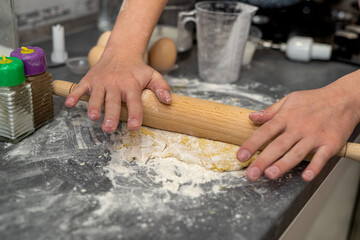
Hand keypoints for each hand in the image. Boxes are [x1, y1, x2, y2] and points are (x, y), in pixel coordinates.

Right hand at [64, 50, 170, 132]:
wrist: (121, 52)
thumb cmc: (137, 69)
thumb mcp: (152, 75)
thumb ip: (161, 87)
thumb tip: (168, 101)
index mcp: (131, 85)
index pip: (134, 102)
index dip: (135, 114)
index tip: (135, 126)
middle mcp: (115, 84)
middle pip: (113, 102)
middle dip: (111, 115)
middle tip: (109, 128)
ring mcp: (101, 82)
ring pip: (96, 96)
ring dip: (94, 106)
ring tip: (93, 117)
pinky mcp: (89, 80)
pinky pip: (80, 88)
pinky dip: (74, 95)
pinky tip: (69, 104)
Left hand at [237, 83, 359, 181]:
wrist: (344, 98)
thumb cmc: (315, 100)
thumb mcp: (290, 100)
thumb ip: (271, 111)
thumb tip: (252, 117)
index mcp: (287, 117)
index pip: (265, 131)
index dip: (251, 144)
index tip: (241, 155)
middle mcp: (299, 127)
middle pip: (278, 146)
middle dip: (262, 160)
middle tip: (251, 173)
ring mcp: (315, 136)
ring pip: (296, 153)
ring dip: (283, 165)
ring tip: (270, 175)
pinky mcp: (330, 144)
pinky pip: (321, 158)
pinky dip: (314, 168)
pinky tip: (305, 177)